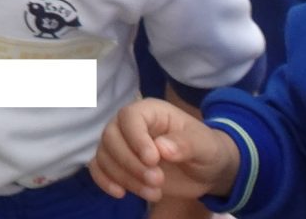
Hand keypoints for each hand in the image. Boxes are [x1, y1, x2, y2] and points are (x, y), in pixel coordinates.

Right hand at [88, 99, 238, 203]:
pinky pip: (98, 167)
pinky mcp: (118, 164)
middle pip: (111, 137)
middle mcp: (129, 125)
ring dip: (124, 177)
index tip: (153, 160)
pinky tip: (121, 193)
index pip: (129, 117)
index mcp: (150, 112)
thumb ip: (186, 144)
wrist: (207, 170)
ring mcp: (121, 144)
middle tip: (158, 181)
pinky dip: (104, 180)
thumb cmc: (206, 150)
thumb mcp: (205, 146)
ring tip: (154, 193)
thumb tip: (162, 148)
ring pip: (104, 155)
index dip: (136, 138)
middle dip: (131, 164)